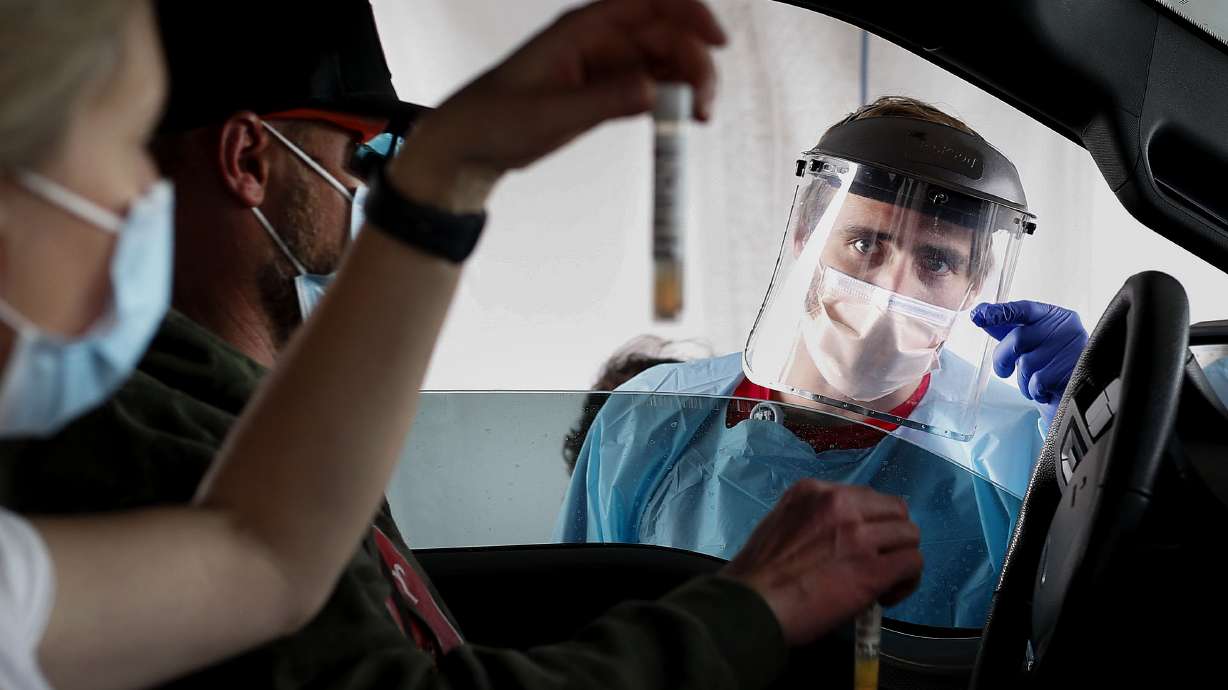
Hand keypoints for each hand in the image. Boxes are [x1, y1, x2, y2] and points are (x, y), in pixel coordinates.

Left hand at [388, 0, 726, 211]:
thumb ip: (602, 101)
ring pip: (663, 62)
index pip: (646, 3)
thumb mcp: (549, 114)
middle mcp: (598, 41)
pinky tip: (684, 119)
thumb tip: (653, 90)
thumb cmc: (496, 120)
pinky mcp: (605, 92)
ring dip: (688, 83)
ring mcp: (604, 66)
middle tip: (705, 106)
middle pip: (665, 35)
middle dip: (694, 63)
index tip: (717, 42)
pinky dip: (671, 98)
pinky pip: (650, 86)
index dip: (688, 14)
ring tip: (699, 117)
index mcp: (582, 29)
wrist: (470, 144)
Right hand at [722, 480, 921, 646]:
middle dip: (891, 536)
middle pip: (895, 509)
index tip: (860, 545)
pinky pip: (913, 563)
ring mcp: (858, 534)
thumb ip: (814, 521)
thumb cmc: (756, 575)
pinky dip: (907, 580)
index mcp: (814, 491)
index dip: (870, 523)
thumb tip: (842, 539)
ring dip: (901, 558)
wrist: (750, 605)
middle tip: (877, 562)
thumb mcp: (781, 524)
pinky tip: (886, 596)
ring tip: (883, 582)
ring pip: (910, 535)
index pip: (866, 496)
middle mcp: (839, 503)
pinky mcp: (872, 567)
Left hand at [971, 300, 1088, 426]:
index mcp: (1054, 316)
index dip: (999, 312)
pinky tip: (1044, 391)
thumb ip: (1008, 328)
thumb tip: (978, 313)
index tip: (978, 315)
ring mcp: (1071, 349)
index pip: (1023, 309)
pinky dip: (1033, 391)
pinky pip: (1036, 383)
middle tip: (1003, 371)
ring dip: (1022, 380)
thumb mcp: (1030, 342)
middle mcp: (1065, 328)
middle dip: (1002, 358)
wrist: (1080, 391)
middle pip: (1017, 339)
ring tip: (1034, 383)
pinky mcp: (1072, 372)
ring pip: (1025, 364)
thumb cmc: (1050, 362)